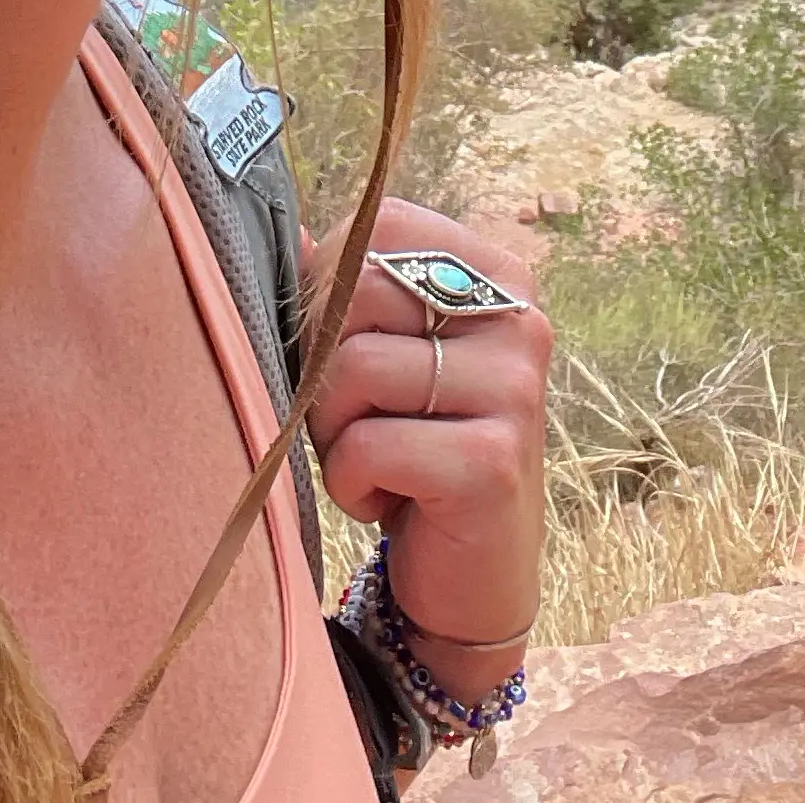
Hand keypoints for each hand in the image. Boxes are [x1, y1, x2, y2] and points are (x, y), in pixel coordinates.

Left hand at [301, 199, 549, 704]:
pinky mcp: (492, 463)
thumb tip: (285, 230)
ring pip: (354, 367)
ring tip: (375, 460)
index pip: (384, 224)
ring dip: (333, 430)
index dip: (331, 280)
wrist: (471, 580)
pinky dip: (350, 482)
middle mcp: (519, 321)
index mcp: (497, 276)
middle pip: (363, 290)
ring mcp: (514, 390)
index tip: (342, 342)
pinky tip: (391, 502)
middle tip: (354, 417)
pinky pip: (367, 446)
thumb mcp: (383, 357)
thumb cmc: (413, 449)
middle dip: (324, 362)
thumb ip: (344, 290)